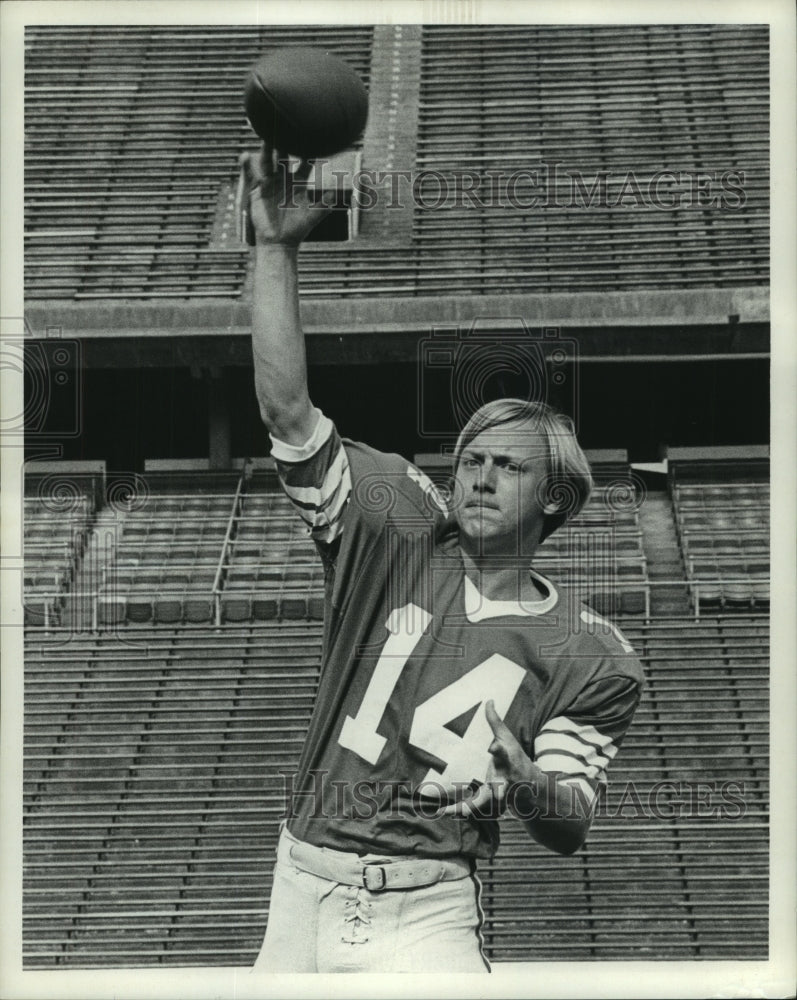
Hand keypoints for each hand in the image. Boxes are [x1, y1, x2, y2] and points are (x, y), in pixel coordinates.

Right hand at [235, 142, 331, 246]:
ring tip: (266, 136)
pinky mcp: (258, 190)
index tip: (313, 137)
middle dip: (285, 142)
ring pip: (268, 161)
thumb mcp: (311, 218)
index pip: (305, 162)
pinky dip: (247, 166)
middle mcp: (285, 178)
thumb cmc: (297, 230)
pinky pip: (252, 175)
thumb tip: (334, 195)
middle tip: (286, 125)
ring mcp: (271, 182)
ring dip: (267, 149)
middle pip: (285, 156)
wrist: (279, 242)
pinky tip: (245, 156)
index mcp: (299, 182)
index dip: (309, 151)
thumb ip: (323, 206)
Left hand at [443, 700, 534, 818]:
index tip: (492, 746)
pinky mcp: (488, 799)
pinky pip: (473, 806)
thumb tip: (489, 700)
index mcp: (506, 759)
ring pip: (485, 801)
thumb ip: (495, 721)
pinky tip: (445, 812)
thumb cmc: (515, 756)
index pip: (502, 752)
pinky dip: (460, 810)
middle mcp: (503, 777)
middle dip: (498, 790)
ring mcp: (496, 791)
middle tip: (496, 794)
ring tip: (458, 812)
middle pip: (499, 784)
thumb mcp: (507, 737)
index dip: (497, 748)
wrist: (529, 784)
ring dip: (472, 807)